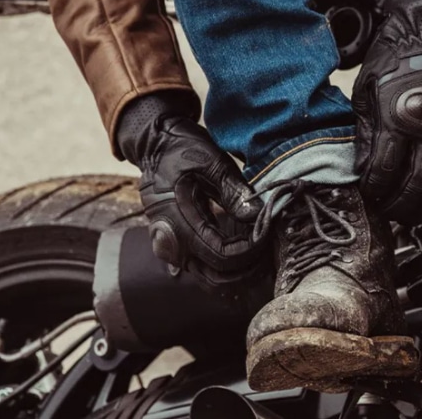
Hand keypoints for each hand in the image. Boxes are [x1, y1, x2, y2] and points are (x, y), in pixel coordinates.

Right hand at [118, 93, 264, 285]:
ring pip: (209, 278)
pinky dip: (226, 265)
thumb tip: (258, 215)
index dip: (250, 251)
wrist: (152, 145)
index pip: (221, 256)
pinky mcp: (174, 248)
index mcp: (177, 222)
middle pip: (215, 277)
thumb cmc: (180, 148)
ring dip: (238, 270)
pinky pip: (202, 268)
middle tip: (269, 247)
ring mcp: (169, 249)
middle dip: (247, 267)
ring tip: (260, 248)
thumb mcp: (210, 160)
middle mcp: (169, 243)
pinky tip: (243, 245)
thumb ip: (233, 190)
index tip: (268, 234)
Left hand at [351, 0, 421, 224]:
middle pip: (417, 181)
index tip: (371, 195)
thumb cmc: (394, 59)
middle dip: (401, 204)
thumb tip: (363, 167)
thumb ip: (365, 133)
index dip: (376, 188)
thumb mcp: (364, 94)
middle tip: (391, 213)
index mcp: (396, 116)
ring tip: (414, 216)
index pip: (385, 168)